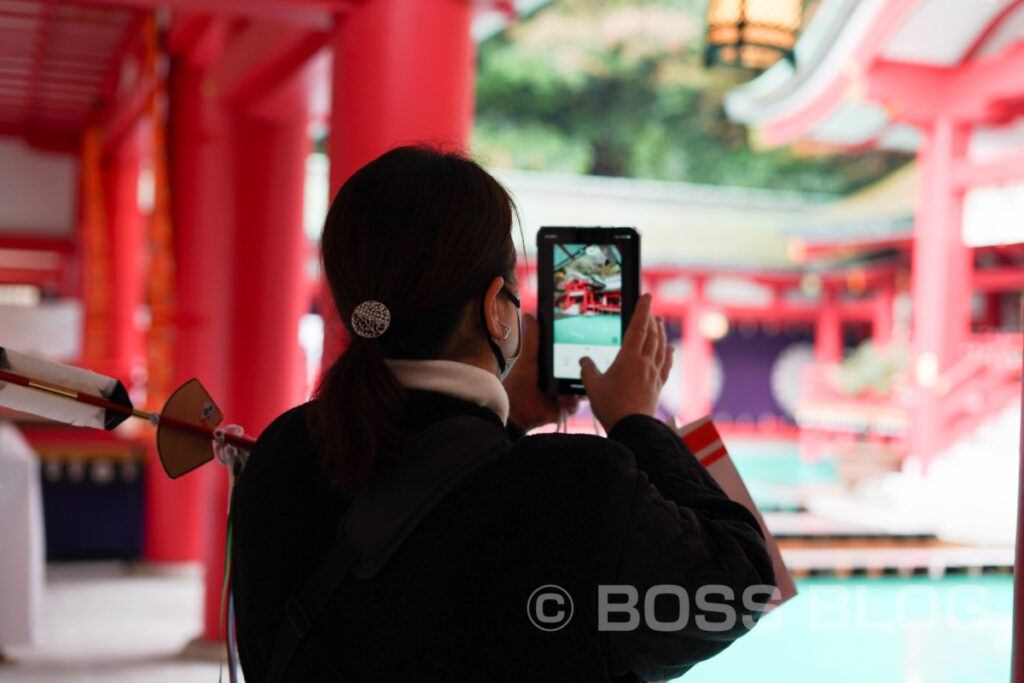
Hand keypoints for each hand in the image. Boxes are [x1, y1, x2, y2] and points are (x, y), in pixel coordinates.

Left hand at [503, 313, 579, 430]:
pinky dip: (571, 402)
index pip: (569, 355)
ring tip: (565, 388)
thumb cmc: (518, 384)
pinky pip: (575, 403)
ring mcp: (563, 392)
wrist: (515, 411)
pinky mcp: (564, 407)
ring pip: (581, 387)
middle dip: (583, 370)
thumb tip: (529, 315)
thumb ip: (532, 338)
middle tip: (583, 367)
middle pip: (579, 371)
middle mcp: (560, 378)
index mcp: (552, 365)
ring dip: (577, 387)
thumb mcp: (528, 359)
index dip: (578, 350)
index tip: (583, 343)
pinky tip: (561, 400)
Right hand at [579, 293, 671, 431]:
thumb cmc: (611, 406)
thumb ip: (587, 369)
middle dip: (651, 319)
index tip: (647, 296)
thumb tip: (584, 360)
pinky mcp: (658, 386)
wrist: (632, 428)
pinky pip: (666, 365)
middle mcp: (645, 363)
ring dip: (661, 333)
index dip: (642, 309)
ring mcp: (654, 374)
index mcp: (629, 358)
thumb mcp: (592, 386)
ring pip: (661, 347)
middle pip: (652, 335)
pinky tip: (670, 349)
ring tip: (660, 323)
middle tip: (650, 309)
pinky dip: (669, 354)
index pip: (638, 327)